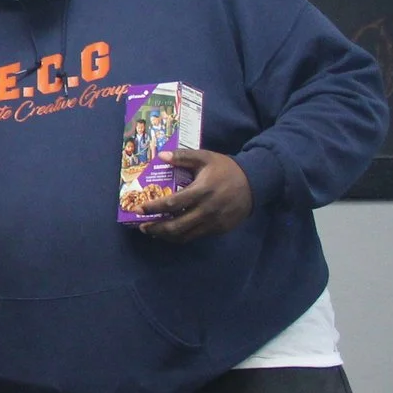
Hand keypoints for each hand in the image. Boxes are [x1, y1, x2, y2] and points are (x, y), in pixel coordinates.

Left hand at [137, 151, 254, 243]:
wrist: (254, 183)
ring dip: (166, 236)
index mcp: (202, 190)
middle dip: (156, 228)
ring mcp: (214, 222)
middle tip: (142, 226)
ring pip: (185, 235)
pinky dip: (181, 236)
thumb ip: (183, 156)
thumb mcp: (205, 157)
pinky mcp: (219, 229)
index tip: (137, 209)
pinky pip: (196, 236)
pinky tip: (171, 233)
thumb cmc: (226, 169)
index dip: (153, 208)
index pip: (172, 203)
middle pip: (176, 226)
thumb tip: (161, 156)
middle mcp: (207, 209)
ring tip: (153, 232)